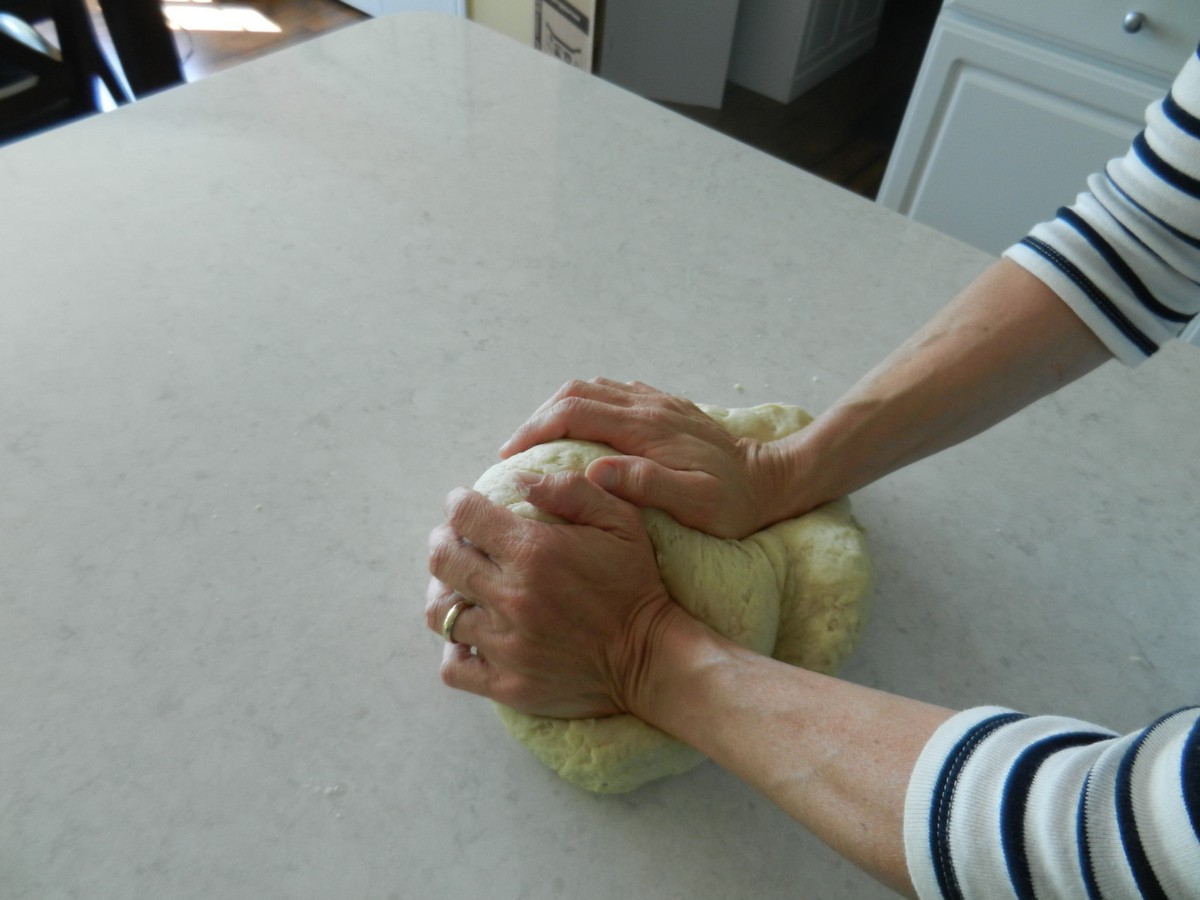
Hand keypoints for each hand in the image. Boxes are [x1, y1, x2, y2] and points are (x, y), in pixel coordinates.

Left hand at [425, 471, 682, 718]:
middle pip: (442, 560)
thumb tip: (519, 480)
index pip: (464, 516)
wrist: (652, 658)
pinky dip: (453, 649)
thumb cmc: (635, 584)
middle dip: (443, 541)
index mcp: (534, 552)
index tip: (464, 505)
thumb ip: (571, 490)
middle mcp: (511, 597)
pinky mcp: (507, 684)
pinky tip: (469, 637)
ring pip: (440, 614)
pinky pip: (453, 666)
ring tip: (460, 587)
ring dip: (444, 593)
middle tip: (455, 541)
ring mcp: (505, 645)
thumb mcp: (620, 521)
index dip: (458, 504)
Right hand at [499, 378, 785, 538]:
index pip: (574, 412)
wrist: (774, 478)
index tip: (511, 455)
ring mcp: (656, 402)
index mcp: (647, 429)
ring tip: (537, 441)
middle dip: (537, 418)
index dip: (535, 429)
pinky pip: (613, 392)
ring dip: (557, 408)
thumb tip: (596, 469)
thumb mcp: (696, 504)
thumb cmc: (735, 503)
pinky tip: (578, 429)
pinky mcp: (665, 406)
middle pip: (575, 393)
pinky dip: (584, 404)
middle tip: (514, 451)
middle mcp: (647, 407)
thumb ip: (646, 484)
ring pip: (592, 387)